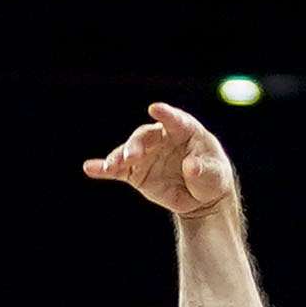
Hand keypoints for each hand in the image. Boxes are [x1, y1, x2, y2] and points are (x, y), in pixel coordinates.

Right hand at [83, 100, 239, 219]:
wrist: (201, 198)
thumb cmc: (212, 178)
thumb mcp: (214, 176)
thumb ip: (203, 170)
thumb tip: (190, 166)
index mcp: (186, 131)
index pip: (175, 120)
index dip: (166, 114)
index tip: (154, 108)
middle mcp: (163, 138)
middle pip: (145, 136)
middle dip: (136, 145)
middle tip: (130, 157)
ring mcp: (147, 153)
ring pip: (129, 150)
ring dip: (118, 157)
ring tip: (110, 167)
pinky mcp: (137, 171)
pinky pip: (119, 169)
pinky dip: (104, 168)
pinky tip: (90, 168)